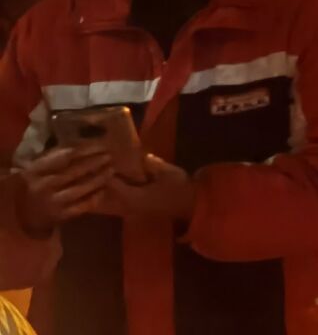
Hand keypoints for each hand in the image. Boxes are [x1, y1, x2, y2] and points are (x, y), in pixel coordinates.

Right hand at [14, 146, 111, 232]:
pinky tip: (104, 189)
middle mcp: (43, 186)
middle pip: (74, 172)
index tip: (102, 145)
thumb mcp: (41, 167)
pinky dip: (95, 197)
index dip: (86, 150)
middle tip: (110, 156)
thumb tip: (89, 142)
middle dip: (95, 163)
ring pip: (80, 189)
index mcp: (36, 170)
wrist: (24, 213)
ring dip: (99, 179)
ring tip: (111, 170)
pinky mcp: (60, 216)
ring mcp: (52, 202)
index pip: (65, 156)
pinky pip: (82, 206)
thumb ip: (59, 154)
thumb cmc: (38, 182)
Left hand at [78, 155, 194, 222]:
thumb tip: (137, 154)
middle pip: (99, 199)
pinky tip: (96, 191)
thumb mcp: (168, 172)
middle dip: (91, 186)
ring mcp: (126, 211)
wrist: (188, 205)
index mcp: (132, 197)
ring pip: (102, 206)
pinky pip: (109, 206)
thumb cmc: (178, 188)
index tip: (96, 158)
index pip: (109, 184)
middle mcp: (125, 207)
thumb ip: (150, 163)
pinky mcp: (130, 211)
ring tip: (83, 182)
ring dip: (92, 195)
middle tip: (81, 172)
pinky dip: (101, 199)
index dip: (102, 171)